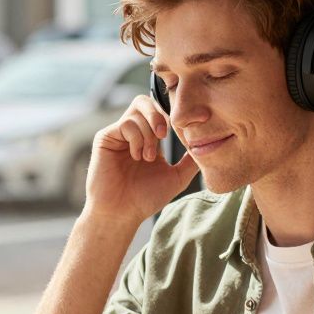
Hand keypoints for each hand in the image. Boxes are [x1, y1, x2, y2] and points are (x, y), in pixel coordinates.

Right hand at [84, 96, 199, 225]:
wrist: (121, 213)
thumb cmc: (145, 199)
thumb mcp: (176, 177)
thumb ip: (190, 160)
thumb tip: (208, 146)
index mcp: (148, 138)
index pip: (160, 112)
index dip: (173, 115)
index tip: (184, 126)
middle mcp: (132, 132)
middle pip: (146, 101)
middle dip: (160, 115)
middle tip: (165, 135)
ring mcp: (118, 133)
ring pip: (138, 110)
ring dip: (149, 133)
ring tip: (148, 157)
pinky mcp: (105, 137)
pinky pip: (126, 123)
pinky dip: (137, 138)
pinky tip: (136, 157)